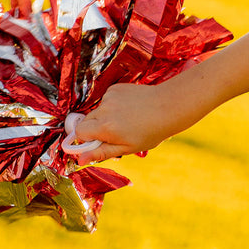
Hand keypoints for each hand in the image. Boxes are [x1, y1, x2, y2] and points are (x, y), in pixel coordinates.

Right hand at [65, 82, 187, 165]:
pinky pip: (107, 100)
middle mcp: (104, 110)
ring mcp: (109, 96)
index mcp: (105, 127)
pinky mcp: (115, 88)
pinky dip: (113, 106)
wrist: (169, 107)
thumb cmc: (151, 131)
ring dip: (106, 117)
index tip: (98, 142)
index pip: (79, 132)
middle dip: (95, 128)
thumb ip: (101, 153)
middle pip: (86, 121)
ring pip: (98, 111)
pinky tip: (130, 109)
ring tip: (127, 120)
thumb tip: (80, 160)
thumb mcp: (127, 148)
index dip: (86, 139)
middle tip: (115, 133)